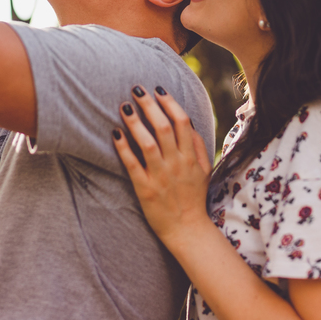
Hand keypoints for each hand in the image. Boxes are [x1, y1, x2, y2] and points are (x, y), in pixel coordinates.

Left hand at [112, 86, 212, 244]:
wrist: (187, 230)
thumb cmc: (194, 197)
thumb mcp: (204, 170)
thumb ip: (199, 146)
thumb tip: (189, 123)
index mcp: (191, 157)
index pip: (181, 122)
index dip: (169, 102)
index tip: (157, 89)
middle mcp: (176, 163)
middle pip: (163, 127)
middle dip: (149, 105)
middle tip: (136, 89)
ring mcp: (161, 176)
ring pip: (148, 143)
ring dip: (135, 122)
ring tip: (124, 107)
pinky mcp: (145, 189)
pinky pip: (133, 164)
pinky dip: (124, 148)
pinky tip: (115, 133)